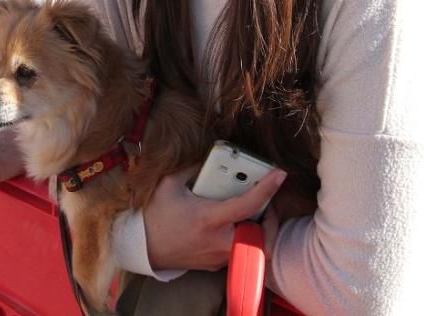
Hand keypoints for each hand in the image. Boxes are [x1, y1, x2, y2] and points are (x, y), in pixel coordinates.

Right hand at [143, 167, 286, 270]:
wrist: (143, 247)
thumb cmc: (155, 216)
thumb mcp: (169, 185)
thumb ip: (191, 169)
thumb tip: (208, 159)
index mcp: (209, 218)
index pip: (247, 204)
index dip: (267, 188)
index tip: (279, 174)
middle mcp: (218, 240)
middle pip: (262, 236)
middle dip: (270, 220)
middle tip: (265, 204)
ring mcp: (218, 256)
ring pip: (252, 246)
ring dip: (256, 229)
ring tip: (250, 214)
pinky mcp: (216, 264)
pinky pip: (237, 251)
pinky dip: (241, 238)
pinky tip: (231, 227)